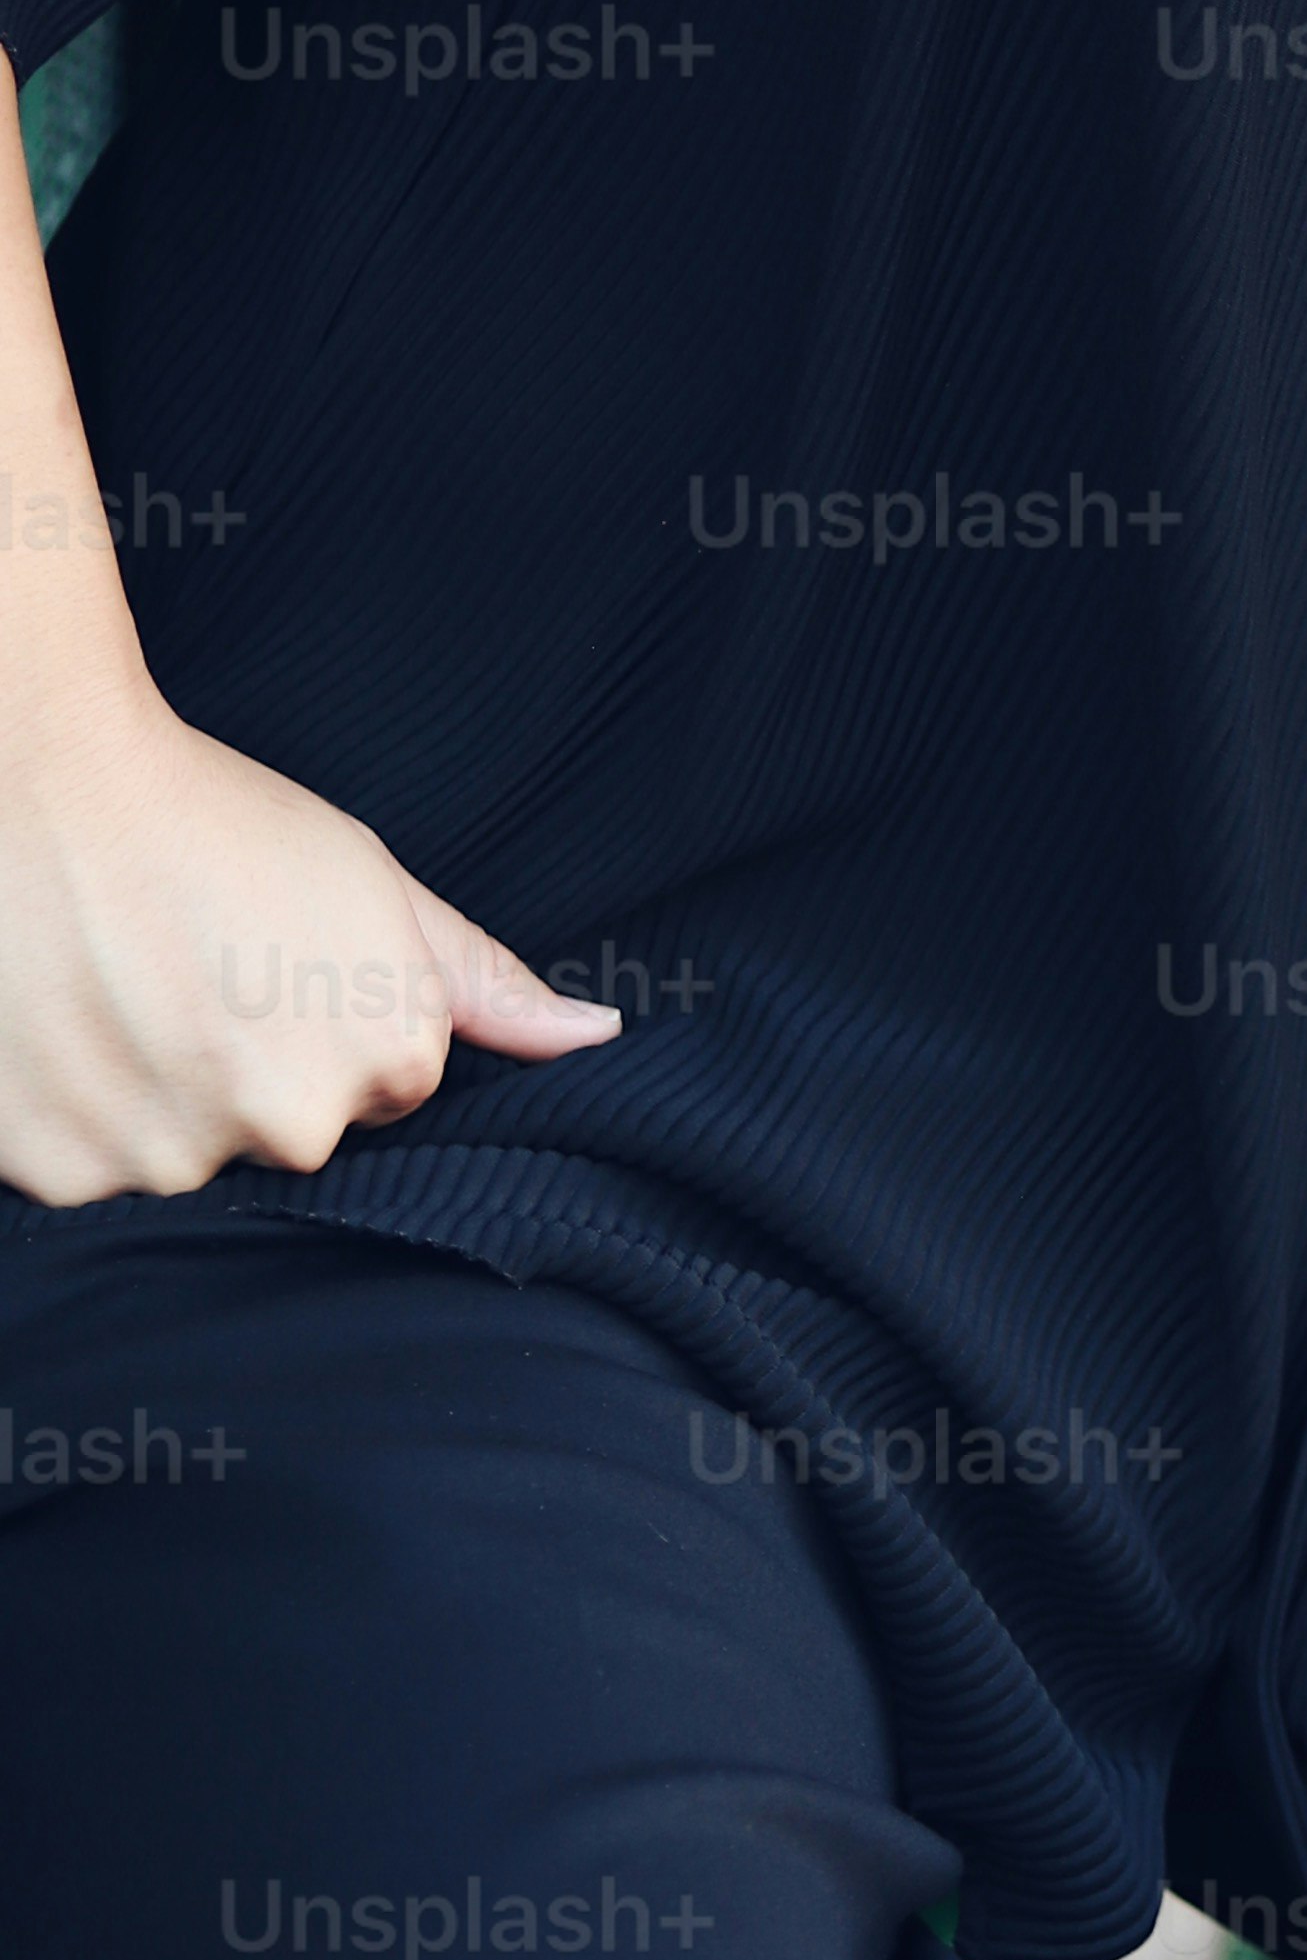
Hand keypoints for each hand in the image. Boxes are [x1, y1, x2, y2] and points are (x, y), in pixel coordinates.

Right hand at [0, 674, 619, 1205]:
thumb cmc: (218, 821)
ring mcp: (175, 1156)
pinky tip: (68, 1025)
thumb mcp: (371, 884)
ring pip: (185, 1154)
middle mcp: (294, 1126)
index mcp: (386, 1058)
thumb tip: (598, 1037)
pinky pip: (91, 1170)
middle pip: (285, 1128)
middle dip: (245, 1068)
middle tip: (186, 968)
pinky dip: (75, 1116)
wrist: (46, 785)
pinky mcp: (67, 1175)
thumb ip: (483, 982)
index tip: (269, 956)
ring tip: (121, 987)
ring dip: (157, 1096)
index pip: (381, 1086)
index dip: (321, 1017)